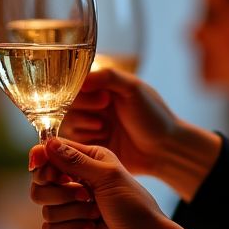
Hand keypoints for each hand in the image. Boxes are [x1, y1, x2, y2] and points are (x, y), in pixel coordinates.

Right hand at [30, 136, 185, 228]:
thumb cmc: (134, 206)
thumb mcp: (108, 176)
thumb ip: (76, 160)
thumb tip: (47, 144)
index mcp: (86, 162)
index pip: (50, 155)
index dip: (42, 160)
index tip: (45, 169)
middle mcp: (73, 183)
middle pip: (39, 183)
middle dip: (61, 192)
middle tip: (85, 195)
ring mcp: (68, 209)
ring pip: (45, 207)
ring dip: (74, 212)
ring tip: (96, 215)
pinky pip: (49, 228)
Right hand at [60, 68, 219, 199]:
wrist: (164, 150)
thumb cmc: (154, 117)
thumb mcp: (134, 89)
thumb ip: (108, 77)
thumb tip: (80, 80)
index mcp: (101, 89)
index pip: (73, 84)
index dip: (81, 91)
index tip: (104, 98)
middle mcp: (91, 107)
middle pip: (64, 104)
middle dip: (83, 108)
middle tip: (105, 110)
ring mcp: (89, 128)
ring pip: (66, 123)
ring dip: (84, 125)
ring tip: (106, 128)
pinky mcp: (88, 147)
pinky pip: (71, 143)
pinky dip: (85, 140)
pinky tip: (104, 140)